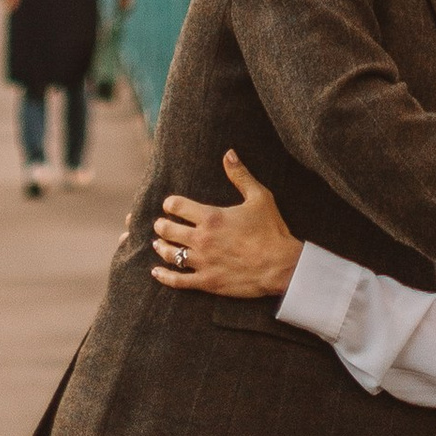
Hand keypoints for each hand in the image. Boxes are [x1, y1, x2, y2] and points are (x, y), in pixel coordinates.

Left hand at [153, 149, 301, 300]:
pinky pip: (178, 281)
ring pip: (171, 255)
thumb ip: (240, 175)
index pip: (178, 206)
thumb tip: (228, 154)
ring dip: (161, 247)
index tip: (169, 204)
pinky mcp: (207, 282)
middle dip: (161, 225)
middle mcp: (202, 239)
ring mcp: (203, 262)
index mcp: (212, 217)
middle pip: (169, 230)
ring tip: (157, 244)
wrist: (279, 265)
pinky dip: (164, 276)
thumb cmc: (271, 229)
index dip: (170, 204)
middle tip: (159, 224)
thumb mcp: (259, 197)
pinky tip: (156, 272)